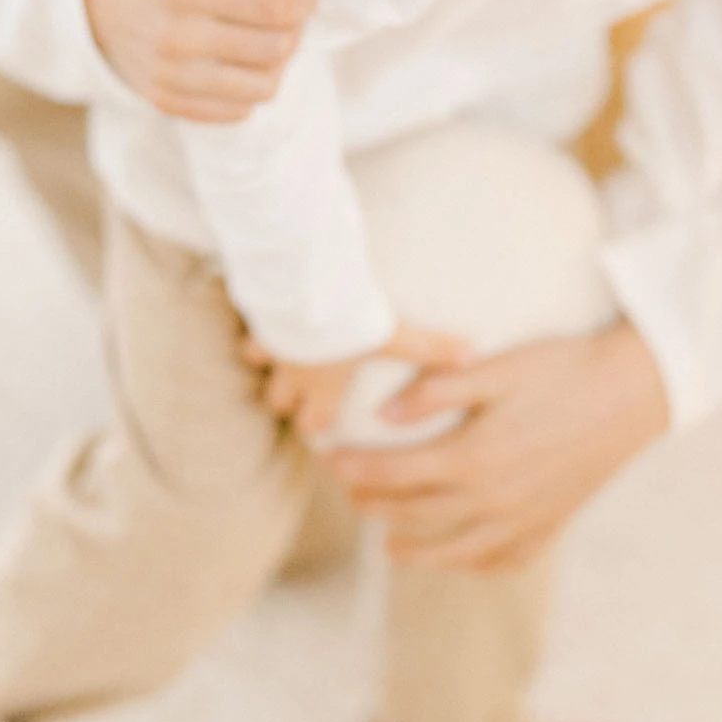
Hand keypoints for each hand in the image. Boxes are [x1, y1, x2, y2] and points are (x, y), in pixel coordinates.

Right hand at [84, 0, 314, 120]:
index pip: (275, 6)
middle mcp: (177, 36)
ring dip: (276, 62)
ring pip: (261, 87)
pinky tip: (242, 60)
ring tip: (268, 36)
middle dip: (294, 28)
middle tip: (287, 10)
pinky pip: (236, 111)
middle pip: (275, 49)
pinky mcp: (166, 100)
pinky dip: (249, 88)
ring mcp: (169, 74)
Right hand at [259, 324, 473, 440]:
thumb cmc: (348, 320)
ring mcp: (271, 348)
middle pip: (282, 402)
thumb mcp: (395, 335)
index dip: (320, 429)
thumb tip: (470, 355)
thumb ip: (431, 349)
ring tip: (277, 360)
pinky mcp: (258, 317)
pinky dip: (258, 328)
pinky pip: (251, 329)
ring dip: (270, 366)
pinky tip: (265, 316)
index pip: (316, 423)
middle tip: (298, 402)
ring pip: (261, 368)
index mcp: (325, 387)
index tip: (324, 433)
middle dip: (290, 403)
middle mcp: (294, 374)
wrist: (302, 288)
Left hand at [321, 321, 669, 572]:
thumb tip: (383, 416)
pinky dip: (473, 564)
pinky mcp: (551, 524)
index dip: (354, 470)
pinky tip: (459, 557)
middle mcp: (493, 500)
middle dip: (373, 504)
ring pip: (453, 550)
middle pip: (415, 513)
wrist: (634, 393)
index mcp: (473, 457)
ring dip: (413, 548)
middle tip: (347, 493)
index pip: (393, 474)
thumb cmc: (563, 370)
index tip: (329, 461)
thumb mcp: (495, 369)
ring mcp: (524, 519)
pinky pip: (502, 559)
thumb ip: (436, 391)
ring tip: (388, 544)